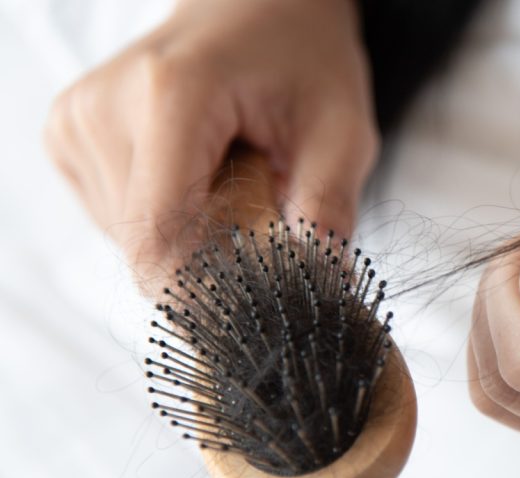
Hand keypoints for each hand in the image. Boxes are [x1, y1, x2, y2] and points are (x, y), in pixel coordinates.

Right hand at [44, 0, 376, 281]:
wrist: (258, 9)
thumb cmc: (303, 61)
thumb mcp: (343, 131)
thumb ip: (328, 209)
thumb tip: (317, 290)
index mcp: (171, 95)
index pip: (161, 234)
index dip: (205, 286)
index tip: (255, 300)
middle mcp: (105, 106)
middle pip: (146, 243)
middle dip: (211, 255)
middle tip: (260, 206)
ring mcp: (77, 122)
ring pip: (130, 239)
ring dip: (190, 234)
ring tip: (229, 176)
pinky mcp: (69, 139)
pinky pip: (118, 219)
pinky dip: (167, 216)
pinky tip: (197, 172)